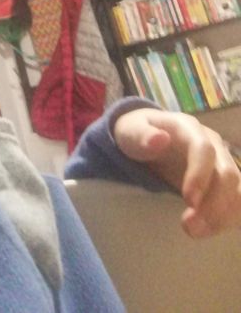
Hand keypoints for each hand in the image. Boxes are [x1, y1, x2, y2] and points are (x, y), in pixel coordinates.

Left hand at [114, 107, 240, 237]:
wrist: (145, 136)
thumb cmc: (136, 133)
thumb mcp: (130, 131)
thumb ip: (141, 135)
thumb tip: (161, 139)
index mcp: (188, 128)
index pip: (204, 149)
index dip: (201, 175)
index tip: (188, 200)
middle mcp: (212, 143)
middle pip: (227, 174)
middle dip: (214, 204)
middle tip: (189, 227)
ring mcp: (220, 162)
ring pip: (236, 190)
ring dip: (222, 215)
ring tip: (196, 232)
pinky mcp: (221, 182)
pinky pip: (236, 201)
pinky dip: (228, 218)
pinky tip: (209, 230)